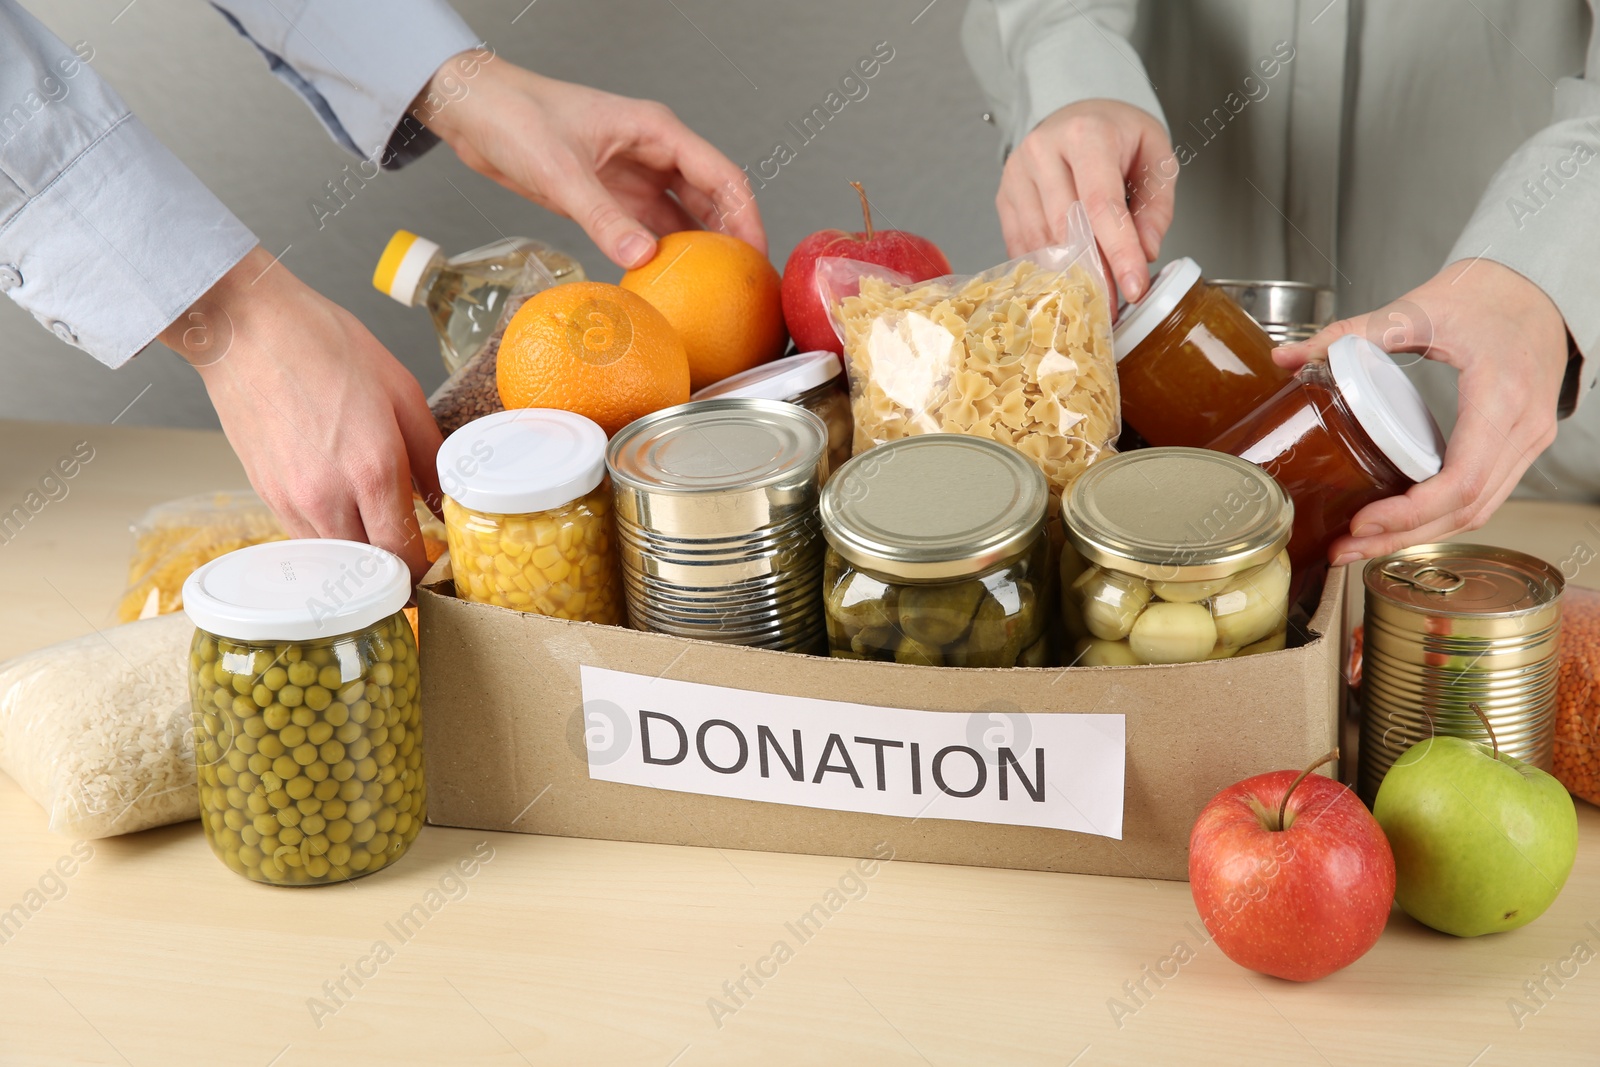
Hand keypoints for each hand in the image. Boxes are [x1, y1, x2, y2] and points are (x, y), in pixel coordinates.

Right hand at [161, 247, 443, 582]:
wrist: (247, 327)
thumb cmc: (325, 346)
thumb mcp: (402, 392)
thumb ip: (430, 456)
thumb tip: (445, 500)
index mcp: (373, 470)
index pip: (402, 555)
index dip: (422, 567)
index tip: (433, 557)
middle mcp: (329, 496)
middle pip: (366, 568)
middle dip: (391, 565)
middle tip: (409, 547)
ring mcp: (290, 500)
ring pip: (333, 557)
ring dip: (358, 552)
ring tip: (375, 525)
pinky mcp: (265, 494)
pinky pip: (304, 536)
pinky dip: (328, 534)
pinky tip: (341, 507)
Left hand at [424, 55, 764, 268]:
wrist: (474, 112)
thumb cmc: (515, 117)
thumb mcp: (561, 171)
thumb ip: (603, 217)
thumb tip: (642, 257)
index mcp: (656, 132)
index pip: (722, 176)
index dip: (747, 217)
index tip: (755, 256)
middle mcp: (652, 153)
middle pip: (711, 199)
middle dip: (731, 239)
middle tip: (742, 284)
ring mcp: (633, 176)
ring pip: (682, 217)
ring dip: (697, 251)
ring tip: (713, 291)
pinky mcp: (611, 197)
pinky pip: (648, 230)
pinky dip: (660, 255)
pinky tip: (666, 283)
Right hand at [998, 99, 1175, 302]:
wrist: (1077, 114)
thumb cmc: (1117, 134)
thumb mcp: (1155, 155)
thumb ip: (1156, 205)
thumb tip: (1147, 250)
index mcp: (1086, 134)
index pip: (1101, 203)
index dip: (1119, 251)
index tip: (1134, 287)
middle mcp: (1044, 151)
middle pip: (1067, 227)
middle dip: (1094, 272)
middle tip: (1113, 303)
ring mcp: (1017, 174)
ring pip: (1041, 241)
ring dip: (1068, 275)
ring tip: (1092, 296)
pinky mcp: (1004, 196)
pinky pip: (1021, 243)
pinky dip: (1043, 267)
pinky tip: (1063, 280)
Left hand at [1273, 260, 1567, 563]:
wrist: (1540, 289)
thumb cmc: (1488, 296)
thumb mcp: (1418, 308)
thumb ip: (1351, 333)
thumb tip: (1287, 356)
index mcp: (1501, 394)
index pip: (1460, 479)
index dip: (1410, 511)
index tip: (1361, 521)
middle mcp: (1523, 428)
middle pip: (1465, 508)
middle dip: (1401, 536)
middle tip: (1343, 548)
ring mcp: (1527, 441)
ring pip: (1477, 510)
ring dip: (1418, 535)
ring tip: (1359, 545)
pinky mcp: (1519, 447)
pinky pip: (1483, 495)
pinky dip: (1440, 516)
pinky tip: (1396, 523)